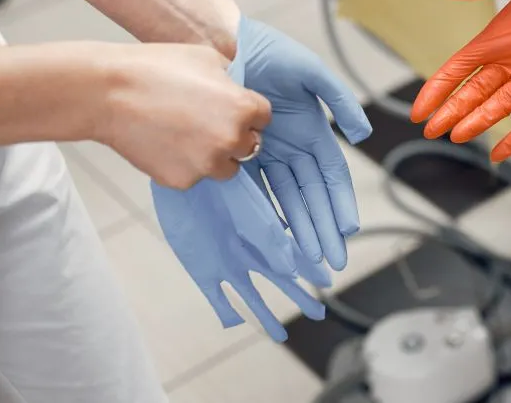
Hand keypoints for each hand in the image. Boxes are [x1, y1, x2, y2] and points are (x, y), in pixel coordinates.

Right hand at [96, 44, 270, 189]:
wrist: (109, 93)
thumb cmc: (157, 67)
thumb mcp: (208, 58)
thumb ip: (233, 79)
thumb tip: (241, 90)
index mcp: (243, 108)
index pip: (264, 118)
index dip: (247, 110)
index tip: (228, 105)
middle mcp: (231, 140)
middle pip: (250, 145)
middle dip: (235, 135)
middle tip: (206, 120)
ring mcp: (207, 164)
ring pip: (226, 167)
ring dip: (215, 155)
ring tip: (186, 133)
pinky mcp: (183, 181)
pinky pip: (196, 175)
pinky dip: (186, 164)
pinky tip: (166, 143)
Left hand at [152, 172, 331, 341]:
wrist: (183, 174)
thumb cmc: (218, 182)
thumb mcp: (250, 208)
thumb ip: (270, 239)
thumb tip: (291, 270)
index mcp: (265, 232)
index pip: (296, 256)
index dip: (312, 270)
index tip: (327, 282)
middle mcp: (250, 250)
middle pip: (279, 279)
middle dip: (298, 295)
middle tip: (318, 313)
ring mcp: (226, 262)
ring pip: (251, 295)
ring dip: (266, 314)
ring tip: (281, 335)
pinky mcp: (202, 269)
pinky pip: (217, 297)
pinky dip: (226, 312)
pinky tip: (235, 323)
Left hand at [231, 18, 372, 271]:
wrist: (226, 45)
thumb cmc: (273, 53)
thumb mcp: (312, 73)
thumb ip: (339, 100)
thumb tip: (362, 134)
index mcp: (313, 132)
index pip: (332, 178)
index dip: (340, 204)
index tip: (348, 230)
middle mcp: (292, 149)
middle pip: (312, 198)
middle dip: (324, 229)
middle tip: (332, 262)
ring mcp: (267, 155)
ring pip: (286, 201)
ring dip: (299, 230)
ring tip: (307, 261)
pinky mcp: (239, 155)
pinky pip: (255, 190)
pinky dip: (266, 214)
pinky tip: (273, 239)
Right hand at [411, 0, 510, 161]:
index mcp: (498, 36)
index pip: (458, 69)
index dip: (437, 89)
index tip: (419, 110)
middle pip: (473, 93)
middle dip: (451, 112)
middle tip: (431, 130)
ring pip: (498, 106)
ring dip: (477, 121)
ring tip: (456, 135)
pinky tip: (500, 155)